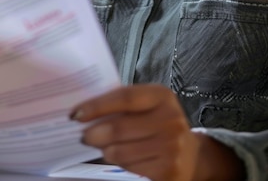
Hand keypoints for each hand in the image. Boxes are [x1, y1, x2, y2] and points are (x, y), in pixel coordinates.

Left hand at [69, 84, 244, 180]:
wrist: (191, 154)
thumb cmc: (159, 122)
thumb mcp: (148, 105)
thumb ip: (123, 103)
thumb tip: (85, 111)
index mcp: (162, 96)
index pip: (124, 97)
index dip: (97, 106)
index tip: (76, 114)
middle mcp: (170, 119)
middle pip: (118, 128)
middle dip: (94, 133)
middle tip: (84, 135)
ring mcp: (171, 147)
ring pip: (120, 152)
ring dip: (105, 150)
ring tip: (103, 146)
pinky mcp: (168, 171)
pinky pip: (130, 168)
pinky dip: (119, 163)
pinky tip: (119, 157)